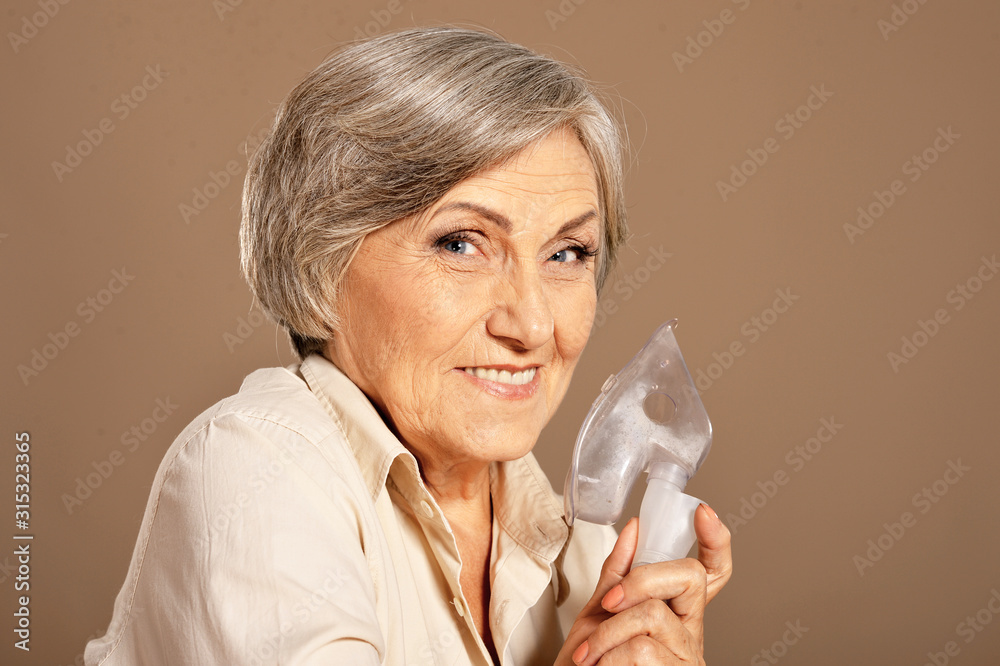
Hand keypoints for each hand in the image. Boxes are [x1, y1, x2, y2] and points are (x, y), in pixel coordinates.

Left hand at [554, 504, 732, 664]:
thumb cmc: (590, 664)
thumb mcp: (598, 614)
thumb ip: (617, 575)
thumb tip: (633, 529)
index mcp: (675, 612)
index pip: (709, 573)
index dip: (715, 542)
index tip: (704, 514)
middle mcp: (690, 632)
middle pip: (688, 578)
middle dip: (640, 581)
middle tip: (608, 604)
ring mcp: (687, 657)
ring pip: (653, 615)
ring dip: (608, 633)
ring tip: (590, 655)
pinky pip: (642, 650)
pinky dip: (608, 657)